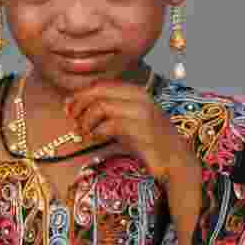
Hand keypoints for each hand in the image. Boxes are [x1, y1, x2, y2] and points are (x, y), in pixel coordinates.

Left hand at [63, 80, 201, 191]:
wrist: (175, 159)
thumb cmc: (149, 141)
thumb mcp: (128, 121)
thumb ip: (108, 111)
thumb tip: (76, 105)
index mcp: (136, 92)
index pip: (101, 84)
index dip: (80, 94)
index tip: (68, 107)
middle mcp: (139, 97)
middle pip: (98, 91)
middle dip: (79, 104)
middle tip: (72, 120)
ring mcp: (141, 112)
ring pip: (101, 106)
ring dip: (86, 120)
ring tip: (84, 132)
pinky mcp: (140, 129)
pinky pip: (109, 124)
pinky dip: (97, 132)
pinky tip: (96, 138)